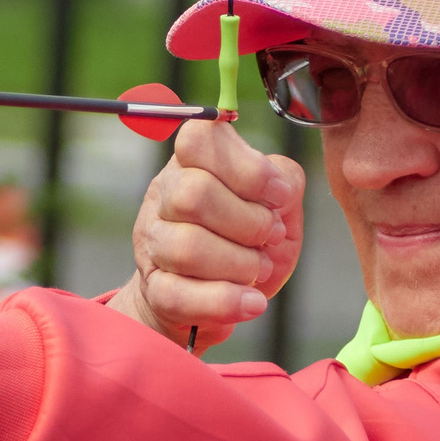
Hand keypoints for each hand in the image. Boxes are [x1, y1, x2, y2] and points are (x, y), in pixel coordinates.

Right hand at [111, 119, 305, 348]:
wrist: (219, 298)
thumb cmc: (249, 241)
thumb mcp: (279, 205)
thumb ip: (286, 180)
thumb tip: (281, 186)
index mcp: (192, 162)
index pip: (199, 139)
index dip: (247, 168)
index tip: (280, 195)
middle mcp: (164, 195)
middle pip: (192, 195)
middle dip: (248, 221)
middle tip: (270, 237)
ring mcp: (153, 243)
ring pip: (185, 247)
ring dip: (239, 263)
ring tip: (259, 269)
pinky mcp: (154, 290)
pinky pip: (178, 295)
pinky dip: (225, 301)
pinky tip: (252, 301)